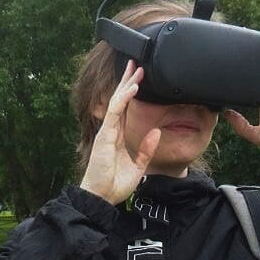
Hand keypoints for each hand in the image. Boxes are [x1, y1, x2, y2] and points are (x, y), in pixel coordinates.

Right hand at [80, 62, 160, 204]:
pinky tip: (132, 87)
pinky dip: (124, 98)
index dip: (131, 93)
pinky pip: (116, 112)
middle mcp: (111, 131)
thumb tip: (157, 131)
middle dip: (127, 81)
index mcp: (117, 137)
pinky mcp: (105, 135)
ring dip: (127, 84)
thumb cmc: (115, 185)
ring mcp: (107, 131)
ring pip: (118, 101)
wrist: (101, 197)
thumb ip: (147, 149)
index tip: (139, 78)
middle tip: (135, 63)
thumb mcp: (138, 166)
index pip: (125, 109)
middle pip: (120, 100)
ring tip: (135, 68)